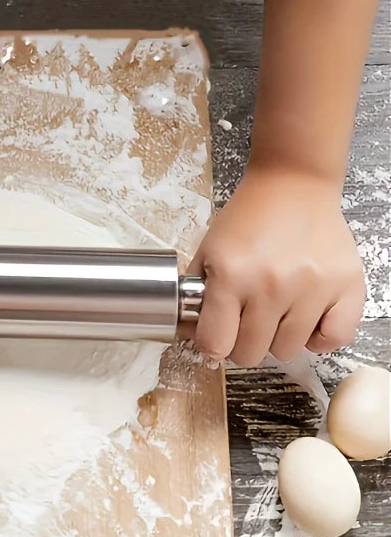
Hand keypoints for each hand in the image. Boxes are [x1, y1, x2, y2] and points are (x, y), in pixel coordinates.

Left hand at [188, 166, 364, 366]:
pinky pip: (334, 338)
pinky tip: (307, 321)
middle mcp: (272, 285)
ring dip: (278, 338)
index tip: (217, 338)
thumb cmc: (248, 218)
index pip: (216, 343)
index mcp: (231, 275)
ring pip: (288, 350)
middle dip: (242, 343)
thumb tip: (189, 333)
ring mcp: (312, 287)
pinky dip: (320, 337)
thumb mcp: (208, 250)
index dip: (212, 346)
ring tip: (276, 313)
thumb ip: (195, 293)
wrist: (292, 184)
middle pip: (251, 352)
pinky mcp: (346, 285)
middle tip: (245, 323)